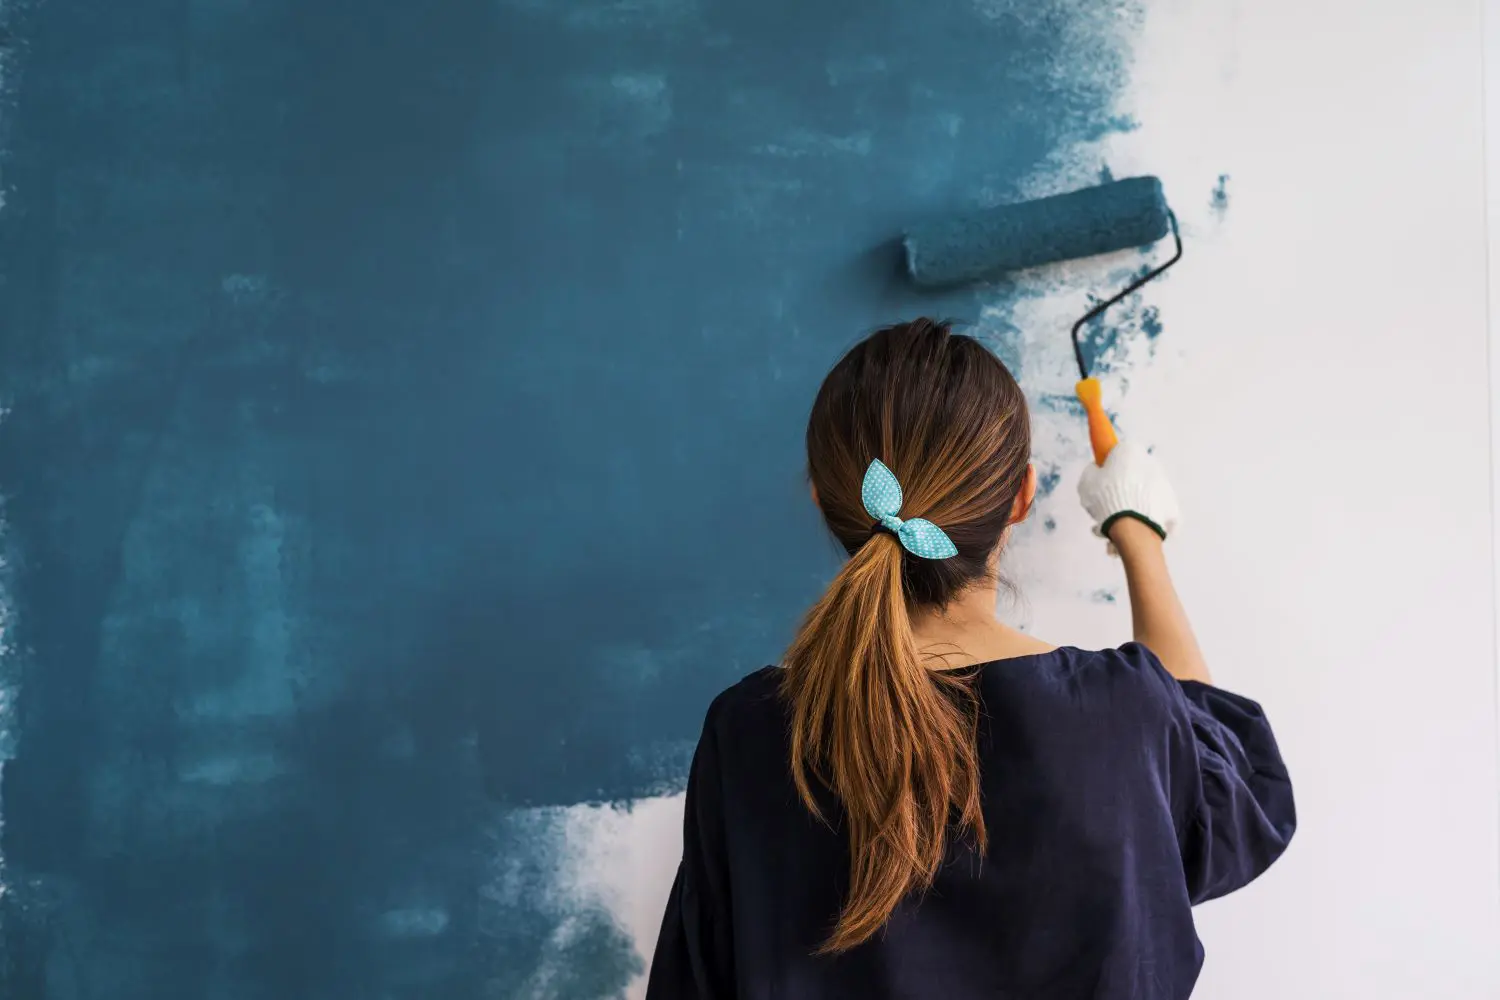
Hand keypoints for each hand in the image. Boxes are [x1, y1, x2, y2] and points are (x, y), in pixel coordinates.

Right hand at [1077, 439, 1179, 553]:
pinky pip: (1156, 509)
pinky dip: (1148, 516)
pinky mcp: (1172, 505)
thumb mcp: (1086, 482)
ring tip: (1119, 522)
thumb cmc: (1106, 497)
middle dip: (1124, 485)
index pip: (1118, 452)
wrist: (1131, 526)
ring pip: (1145, 492)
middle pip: (1134, 473)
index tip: (1102, 479)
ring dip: (1135, 502)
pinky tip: (1135, 528)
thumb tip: (1098, 471)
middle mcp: (1151, 462)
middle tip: (1109, 502)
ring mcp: (1165, 484)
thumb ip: (1093, 471)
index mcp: (1130, 451)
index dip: (1109, 466)